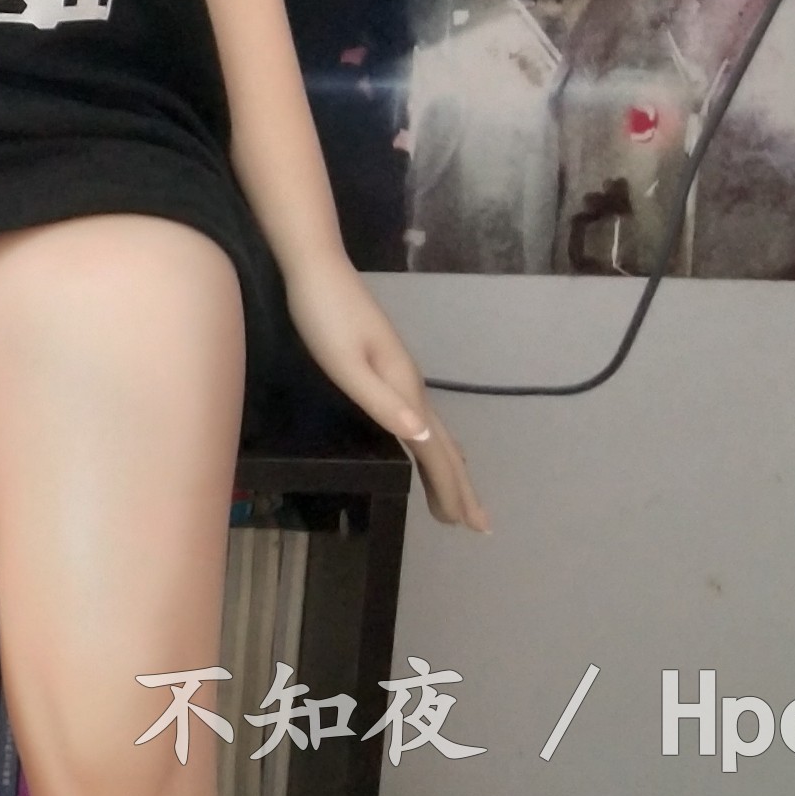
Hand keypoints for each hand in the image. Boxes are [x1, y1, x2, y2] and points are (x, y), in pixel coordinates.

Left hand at [287, 262, 492, 531]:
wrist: (317, 270)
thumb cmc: (325, 317)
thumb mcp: (346, 364)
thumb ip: (382, 401)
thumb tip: (424, 439)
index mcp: (404, 389)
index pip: (436, 450)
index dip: (451, 488)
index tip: (469, 524)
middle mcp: (411, 385)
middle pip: (444, 445)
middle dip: (459, 487)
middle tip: (476, 526)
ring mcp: (401, 374)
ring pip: (435, 431)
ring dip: (448, 468)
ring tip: (456, 497)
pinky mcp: (386, 366)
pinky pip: (421, 416)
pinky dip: (433, 441)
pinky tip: (427, 440)